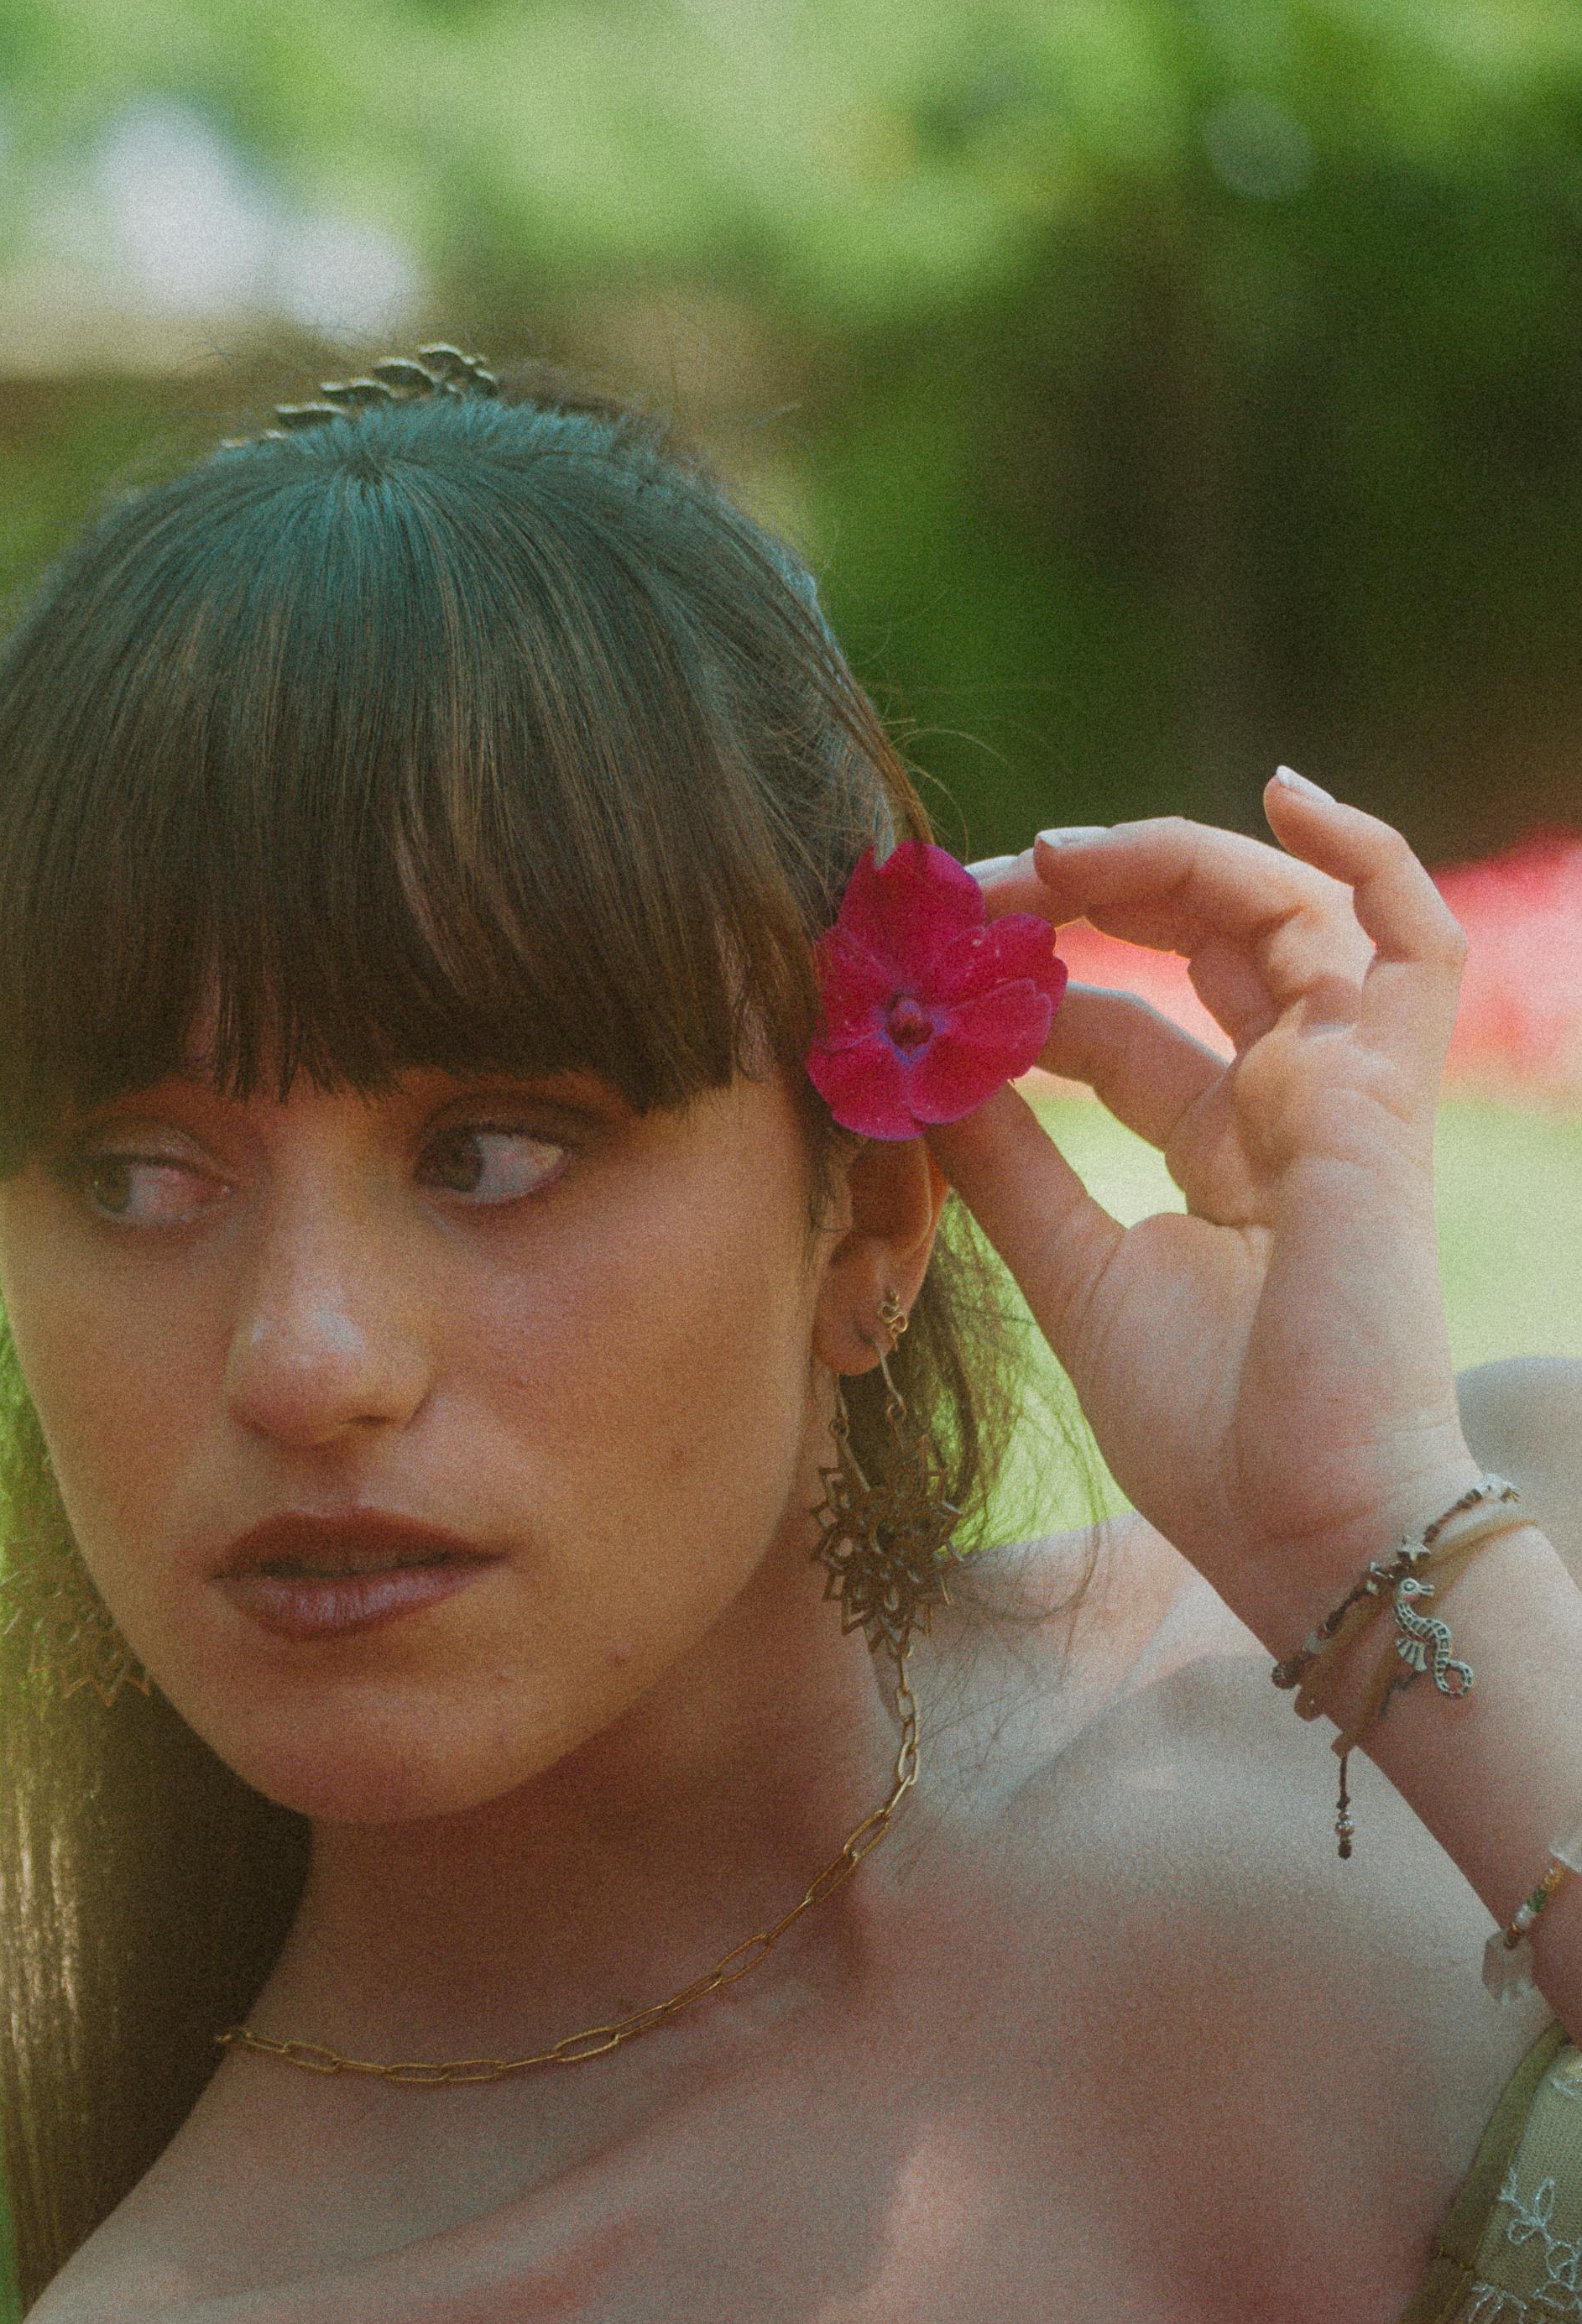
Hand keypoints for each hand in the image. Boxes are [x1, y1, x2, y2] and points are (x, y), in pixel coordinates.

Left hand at [924, 771, 1477, 1654]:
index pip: (1110, 1024)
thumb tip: (915, 1069)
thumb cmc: (1212, 1436)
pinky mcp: (1384, 1097)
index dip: (1017, 985)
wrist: (1311, 1527)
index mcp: (1215, 1154)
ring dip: (1167, 860)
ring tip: (1051, 855)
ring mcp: (1345, 1091)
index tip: (912, 967)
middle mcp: (1284, 1105)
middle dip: (1087, 888)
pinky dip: (1365, 855)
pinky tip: (1283, 796)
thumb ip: (1006, 1164)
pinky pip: (1410, 940)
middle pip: (1197, 939)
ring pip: (1281, 912)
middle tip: (971, 885)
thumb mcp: (1071, 1272)